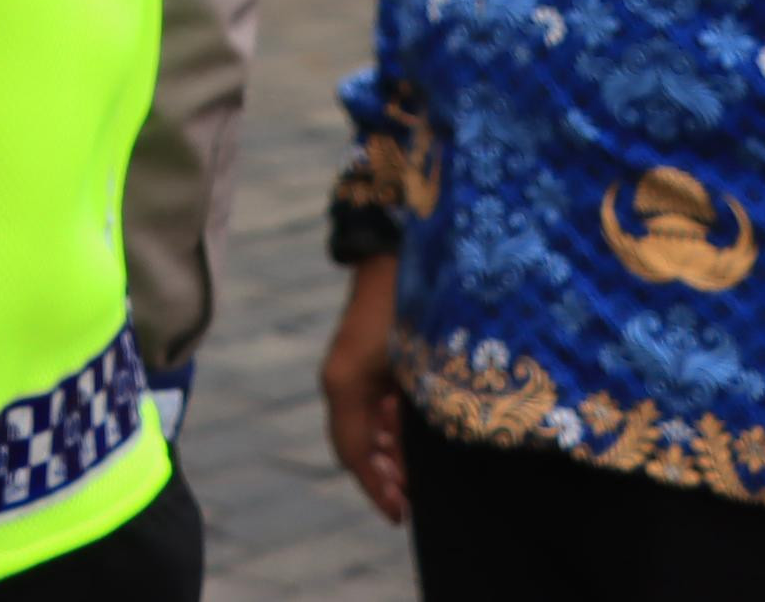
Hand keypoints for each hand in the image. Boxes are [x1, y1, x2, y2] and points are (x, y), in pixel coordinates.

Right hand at [318, 257, 407, 525]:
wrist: (402, 247)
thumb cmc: (413, 306)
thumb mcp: (418, 369)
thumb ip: (413, 417)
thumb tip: (421, 464)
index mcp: (345, 384)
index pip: (353, 453)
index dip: (377, 488)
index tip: (401, 516)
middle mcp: (343, 378)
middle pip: (358, 443)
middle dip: (387, 475)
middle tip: (416, 502)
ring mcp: (354, 366)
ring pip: (368, 425)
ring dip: (392, 452)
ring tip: (422, 474)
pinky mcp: (370, 356)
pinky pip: (376, 403)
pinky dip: (395, 428)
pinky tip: (418, 435)